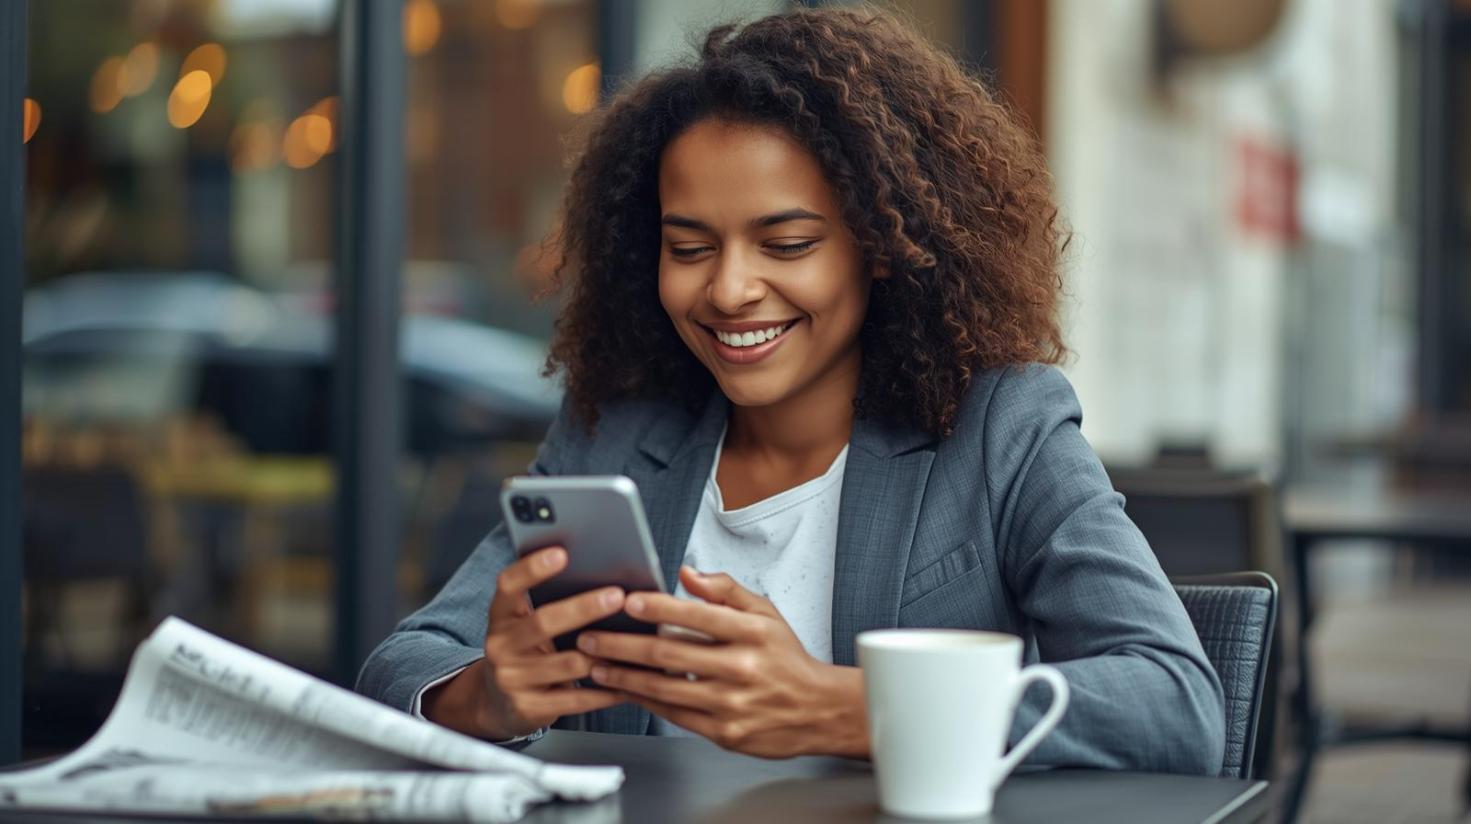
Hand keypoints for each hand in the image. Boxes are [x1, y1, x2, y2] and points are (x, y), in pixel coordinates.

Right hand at [421, 547, 628, 739]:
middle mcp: (500, 646)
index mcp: (501, 617)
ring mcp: (512, 679)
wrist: (497, 703)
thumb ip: (547, 603)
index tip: (561, 554)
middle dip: (583, 608)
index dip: (532, 569)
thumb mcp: (523, 625)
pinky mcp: (528, 708)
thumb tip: (597, 573)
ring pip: (567, 663)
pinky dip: (605, 691)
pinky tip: (627, 683)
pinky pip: (575, 698)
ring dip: (603, 654)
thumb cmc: (524, 652)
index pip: (508, 585)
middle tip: (617, 596)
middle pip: (543, 622)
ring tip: (633, 642)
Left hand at [576, 567, 868, 758]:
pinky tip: (627, 690)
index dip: (658, 607)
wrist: (820, 711)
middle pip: (670, 654)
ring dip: (624, 676)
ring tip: (597, 665)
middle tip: (591, 636)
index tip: (627, 601)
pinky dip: (646, 701)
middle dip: (622, 644)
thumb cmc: (788, 660)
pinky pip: (675, 714)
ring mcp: (732, 704)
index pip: (697, 615)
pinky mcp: (725, 732)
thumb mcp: (767, 614)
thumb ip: (726, 591)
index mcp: (753, 633)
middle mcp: (742, 668)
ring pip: (665, 688)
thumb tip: (689, 574)